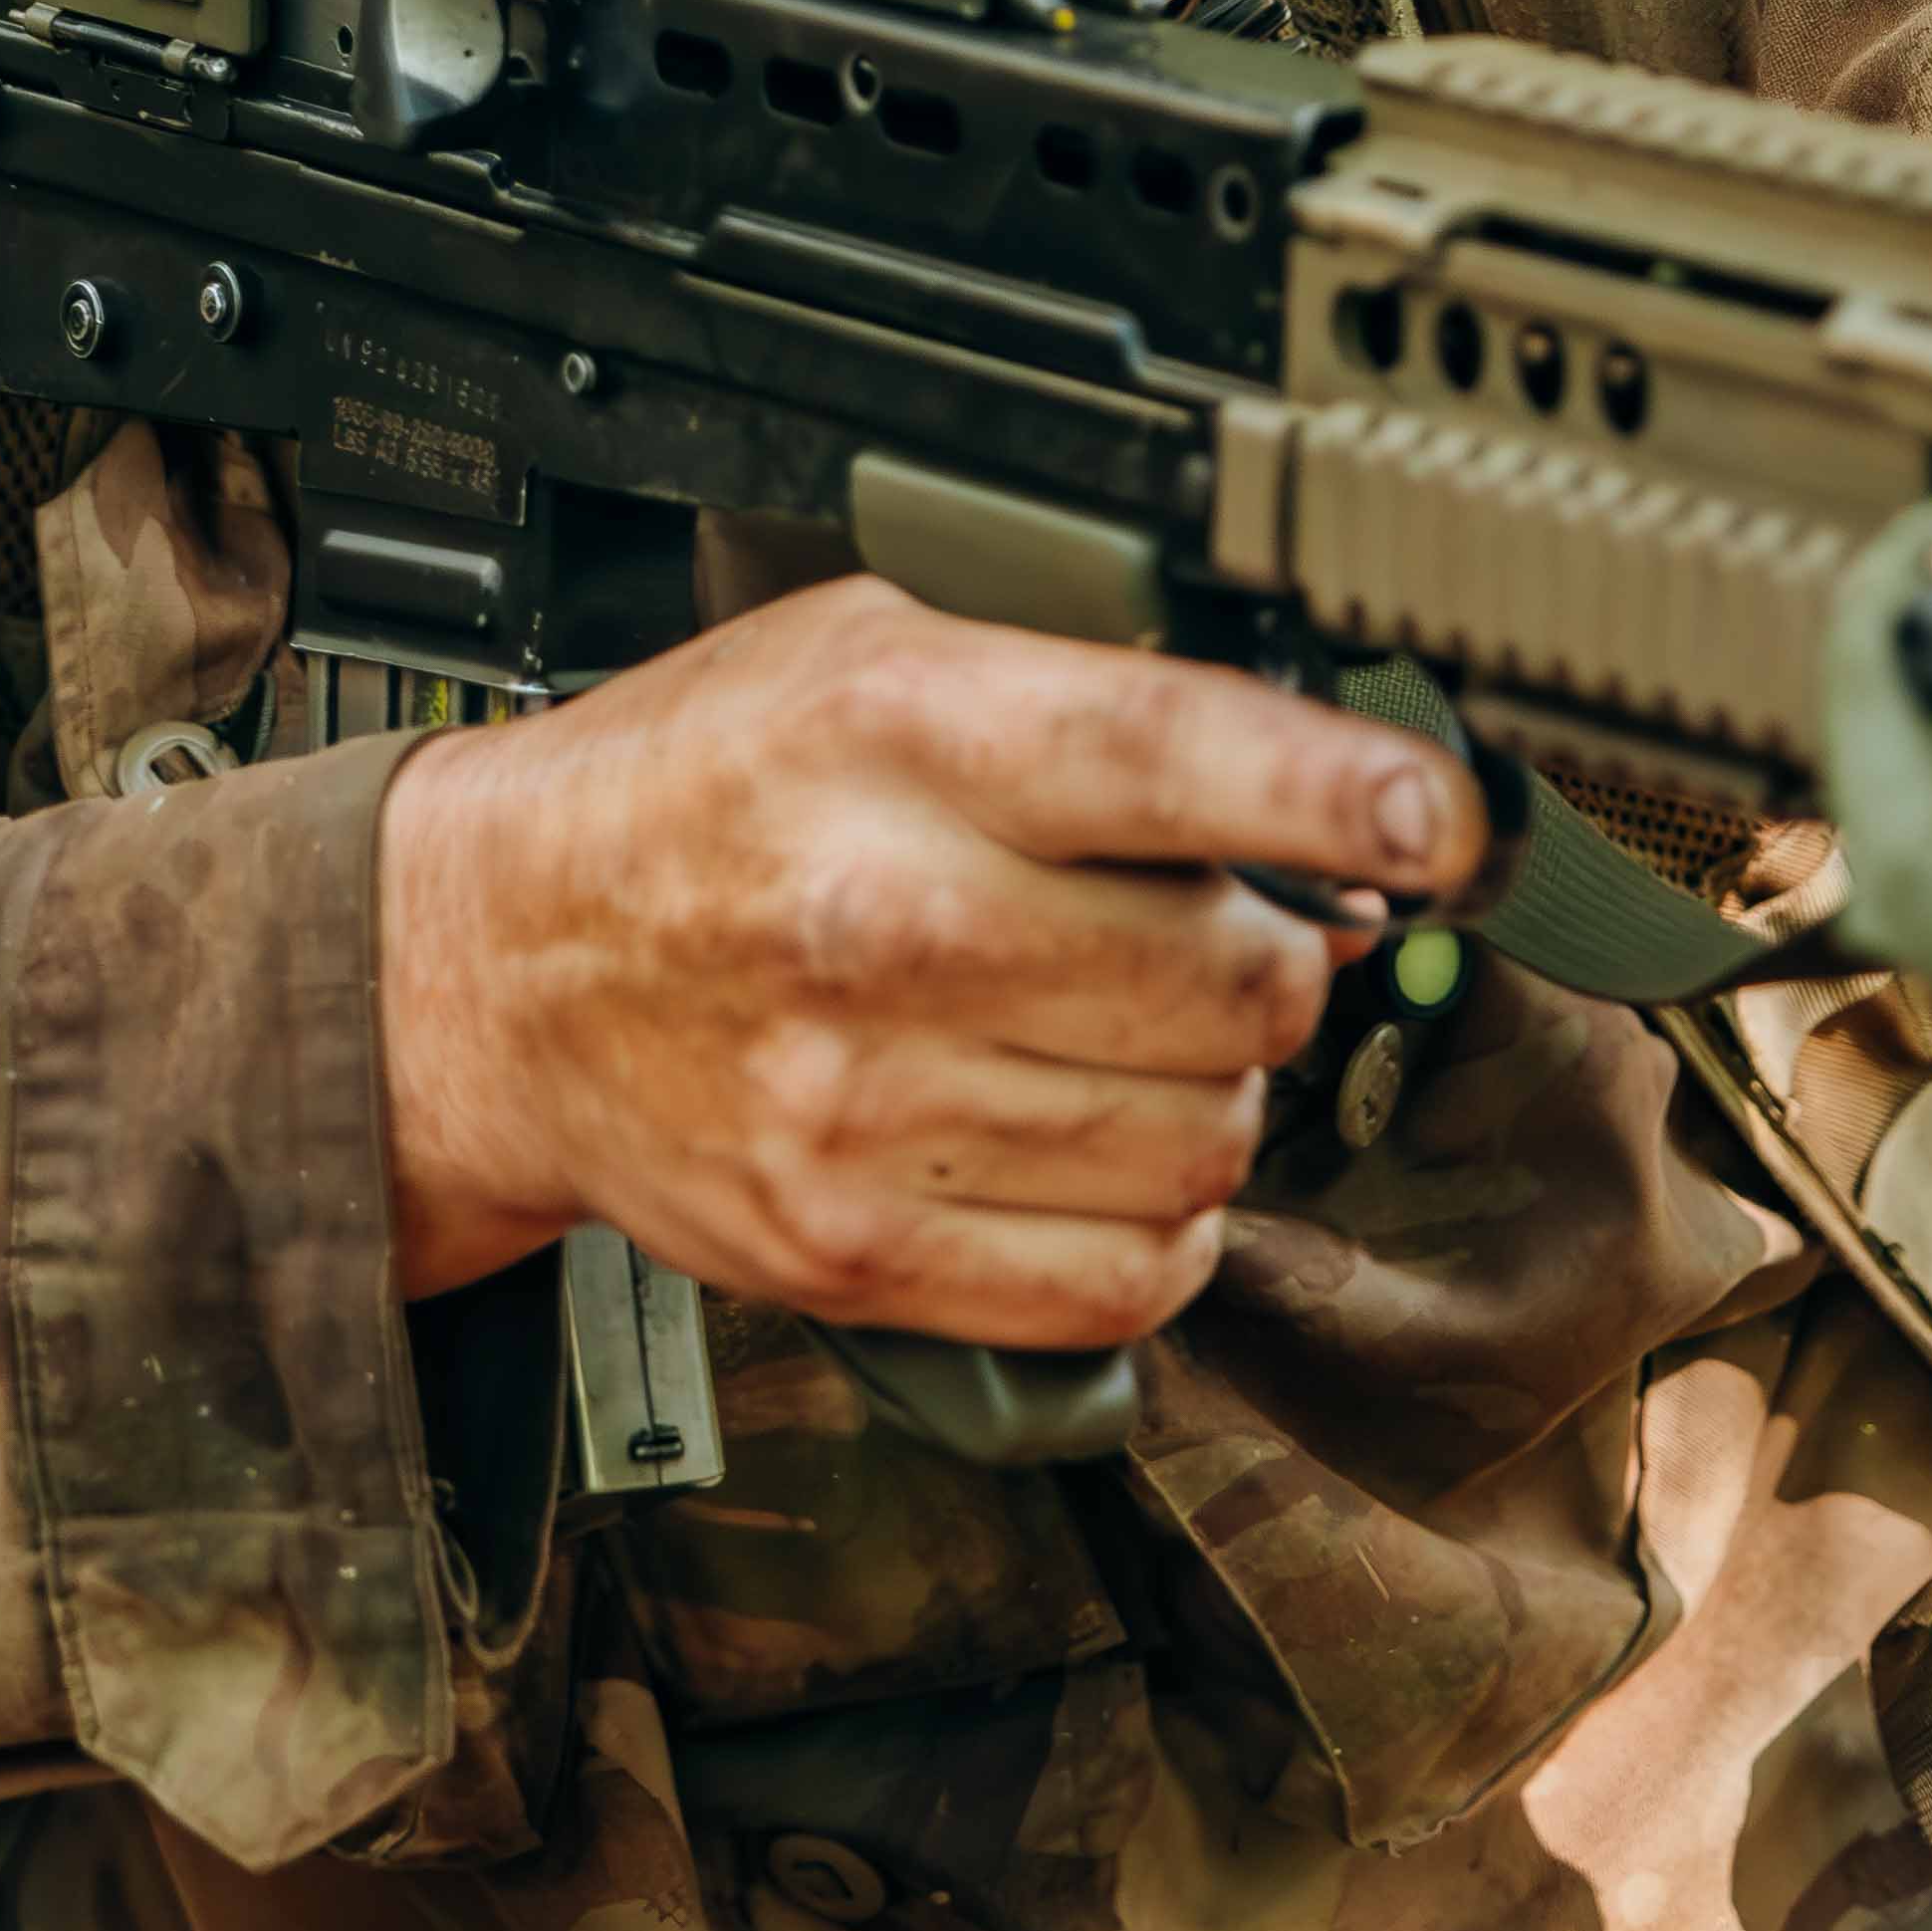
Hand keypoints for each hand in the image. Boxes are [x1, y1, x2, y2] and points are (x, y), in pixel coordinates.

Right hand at [371, 577, 1470, 1344]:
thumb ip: (1080, 688)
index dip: (1345, 792)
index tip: (1439, 823)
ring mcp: (864, 1106)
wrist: (492, 970)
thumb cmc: (696, 791)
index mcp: (895, 734)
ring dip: (1215, 1099)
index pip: (1174, 757)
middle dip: (1273, 961)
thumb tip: (1321, 763)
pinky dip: (1160, 1231)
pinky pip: (1127, 1279)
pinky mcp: (852, 1251)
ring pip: (1208, 1142)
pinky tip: (1102, 1157)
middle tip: (1215, 935)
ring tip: (1122, 1043)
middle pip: (1238, 983)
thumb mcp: (868, 651)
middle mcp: (882, 919)